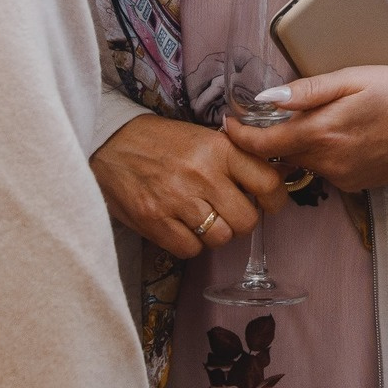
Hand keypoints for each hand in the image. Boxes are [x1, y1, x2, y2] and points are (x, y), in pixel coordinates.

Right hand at [89, 114, 286, 257]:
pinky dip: (190, 243)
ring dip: (216, 234)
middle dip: (241, 221)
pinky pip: (191, 249)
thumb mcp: (205, 138)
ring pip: (221, 238)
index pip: (268, 182)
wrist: (112, 141)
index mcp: (220, 148)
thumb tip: (273, 181)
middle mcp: (202, 174)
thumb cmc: (163, 141)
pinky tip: (181, 226)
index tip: (269, 203)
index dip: (275, 200)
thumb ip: (236, 158)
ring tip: (202, 219)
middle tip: (229, 213)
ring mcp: (177, 199)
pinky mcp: (154, 221)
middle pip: (246, 220)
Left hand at [225, 65, 387, 194]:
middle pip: (281, 156)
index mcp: (323, 134)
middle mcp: (328, 163)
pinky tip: (341, 134)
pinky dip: (322, 154)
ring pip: (303, 162)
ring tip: (311, 120)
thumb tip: (265, 100)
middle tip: (264, 116)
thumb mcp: (353, 78)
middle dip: (268, 139)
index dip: (240, 135)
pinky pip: (325, 169)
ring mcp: (342, 177)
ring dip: (297, 146)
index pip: (265, 145)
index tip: (226, 123)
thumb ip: (307, 91)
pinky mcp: (354, 184)